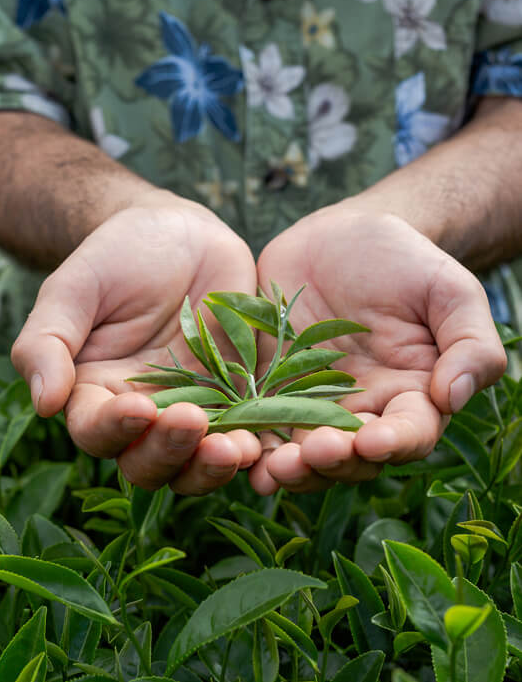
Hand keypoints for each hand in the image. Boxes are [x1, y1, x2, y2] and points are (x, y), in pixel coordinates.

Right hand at [11, 199, 261, 494]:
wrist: (178, 233)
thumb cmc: (114, 256)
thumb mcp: (72, 289)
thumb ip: (46, 342)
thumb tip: (43, 403)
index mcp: (93, 395)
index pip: (95, 431)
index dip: (114, 429)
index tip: (137, 407)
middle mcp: (141, 417)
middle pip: (147, 464)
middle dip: (169, 452)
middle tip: (192, 421)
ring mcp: (194, 412)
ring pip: (197, 465)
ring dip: (213, 466)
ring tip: (236, 447)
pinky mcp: (239, 401)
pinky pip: (249, 436)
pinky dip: (258, 447)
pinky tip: (268, 441)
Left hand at [248, 207, 506, 493]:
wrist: (340, 237)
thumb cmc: (405, 262)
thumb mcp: (449, 291)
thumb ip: (469, 343)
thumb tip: (453, 396)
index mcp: (410, 396)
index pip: (409, 434)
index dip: (393, 443)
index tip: (373, 440)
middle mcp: (361, 411)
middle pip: (351, 457)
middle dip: (334, 461)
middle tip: (314, 452)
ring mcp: (309, 404)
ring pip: (302, 453)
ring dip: (290, 467)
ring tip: (275, 466)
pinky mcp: (266, 389)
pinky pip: (257, 424)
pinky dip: (248, 443)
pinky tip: (235, 449)